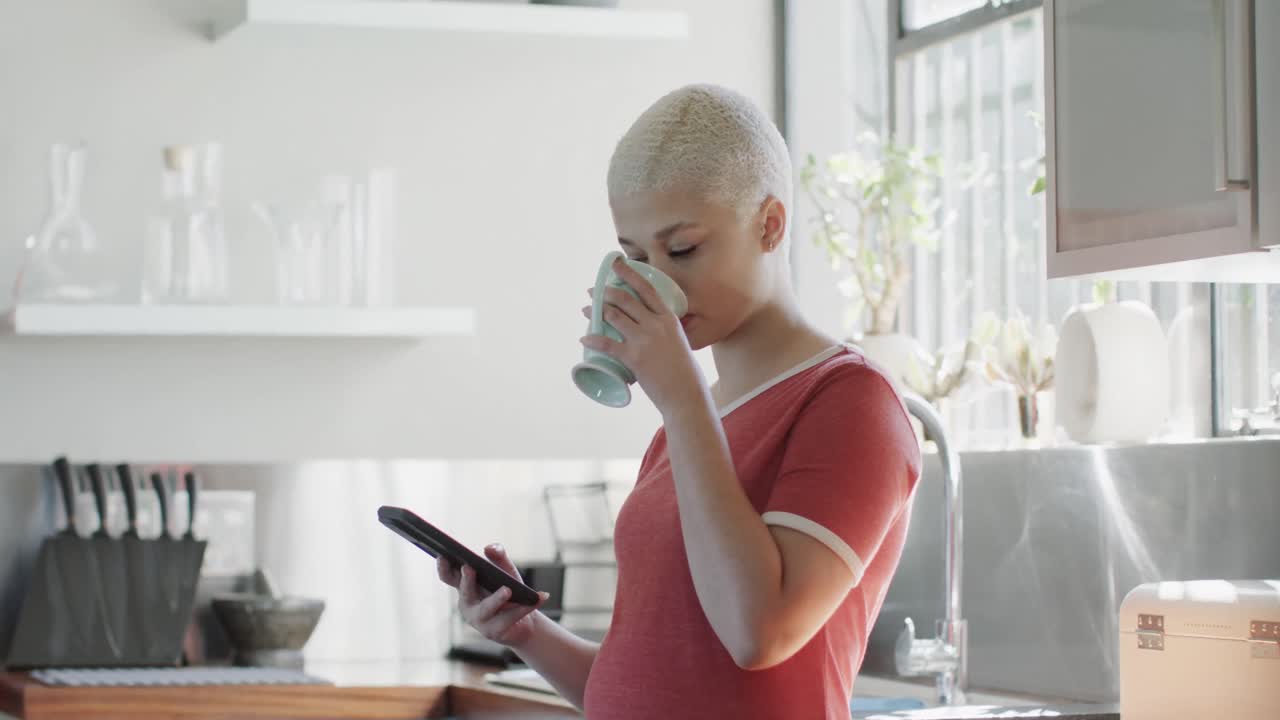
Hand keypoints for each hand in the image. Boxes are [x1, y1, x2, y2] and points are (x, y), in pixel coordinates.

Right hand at [436, 544, 549, 648]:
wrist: (525, 620)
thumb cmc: (510, 592)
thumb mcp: (506, 571)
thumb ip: (498, 557)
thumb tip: (489, 547)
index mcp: (466, 587)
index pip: (449, 576)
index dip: (443, 567)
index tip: (443, 555)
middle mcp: (468, 604)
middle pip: (464, 591)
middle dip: (466, 580)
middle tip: (469, 567)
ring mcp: (480, 620)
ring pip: (487, 607)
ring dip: (497, 598)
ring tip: (508, 590)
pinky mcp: (495, 631)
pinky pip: (512, 616)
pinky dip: (528, 606)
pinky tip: (542, 596)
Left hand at [580, 257, 704, 411]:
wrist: (686, 394)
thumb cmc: (684, 371)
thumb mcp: (678, 341)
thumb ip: (664, 330)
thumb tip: (650, 325)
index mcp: (668, 318)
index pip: (646, 288)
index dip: (628, 273)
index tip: (615, 263)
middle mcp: (656, 325)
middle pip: (625, 299)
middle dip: (604, 292)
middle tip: (593, 291)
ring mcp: (644, 340)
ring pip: (613, 316)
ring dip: (595, 311)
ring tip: (586, 310)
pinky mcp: (634, 358)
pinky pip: (607, 344)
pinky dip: (593, 339)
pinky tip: (584, 337)